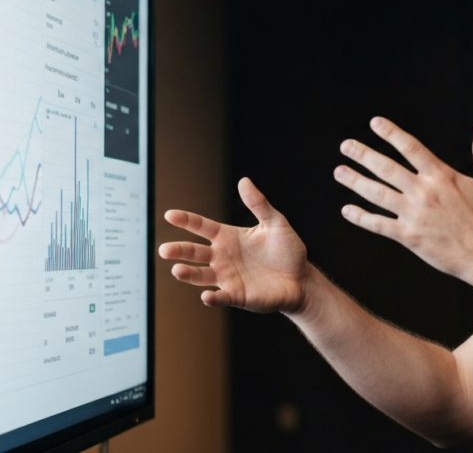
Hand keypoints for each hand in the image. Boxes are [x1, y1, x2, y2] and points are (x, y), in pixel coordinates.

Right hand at [158, 178, 311, 313]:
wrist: (302, 279)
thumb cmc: (287, 250)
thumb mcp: (276, 223)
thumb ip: (259, 204)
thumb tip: (244, 181)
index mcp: (228, 237)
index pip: (202, 227)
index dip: (186, 221)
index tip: (170, 215)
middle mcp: (222, 257)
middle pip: (194, 252)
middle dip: (179, 250)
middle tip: (164, 250)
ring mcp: (227, 277)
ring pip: (200, 276)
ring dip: (188, 274)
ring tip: (177, 270)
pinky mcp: (237, 296)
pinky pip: (221, 297)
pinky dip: (212, 298)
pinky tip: (207, 296)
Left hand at [334, 117, 472, 286]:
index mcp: (443, 176)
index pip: (411, 148)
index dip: (391, 133)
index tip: (374, 123)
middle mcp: (425, 193)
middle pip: (387, 168)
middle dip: (363, 155)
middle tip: (346, 146)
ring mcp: (415, 215)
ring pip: (378, 194)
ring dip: (356, 182)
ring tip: (339, 171)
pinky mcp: (410, 237)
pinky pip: (379, 225)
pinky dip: (361, 217)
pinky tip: (347, 210)